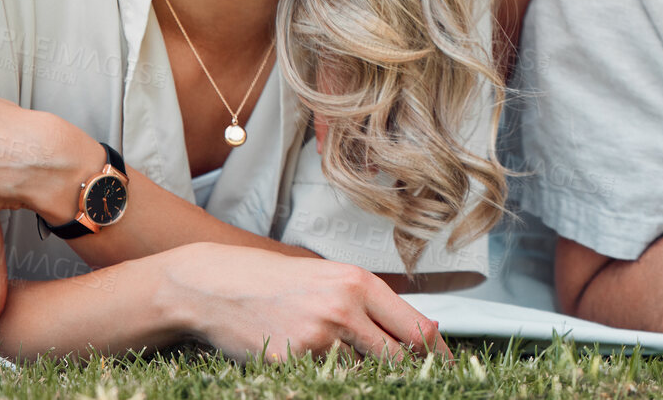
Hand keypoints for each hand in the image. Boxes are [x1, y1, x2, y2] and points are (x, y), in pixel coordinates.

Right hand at [167, 243, 449, 362]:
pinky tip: (322, 375)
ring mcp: (318, 338)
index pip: (418, 328)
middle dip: (409, 376)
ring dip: (368, 380)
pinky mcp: (292, 362)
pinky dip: (334, 384)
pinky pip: (328, 383)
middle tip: (413, 385)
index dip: (438, 356)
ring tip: (357, 373)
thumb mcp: (326, 278)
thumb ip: (366, 303)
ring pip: (367, 375)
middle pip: (399, 358)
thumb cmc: (272, 281)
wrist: (213, 285)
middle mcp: (344, 308)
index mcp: (358, 283)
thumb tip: (411, 334)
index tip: (449, 371)